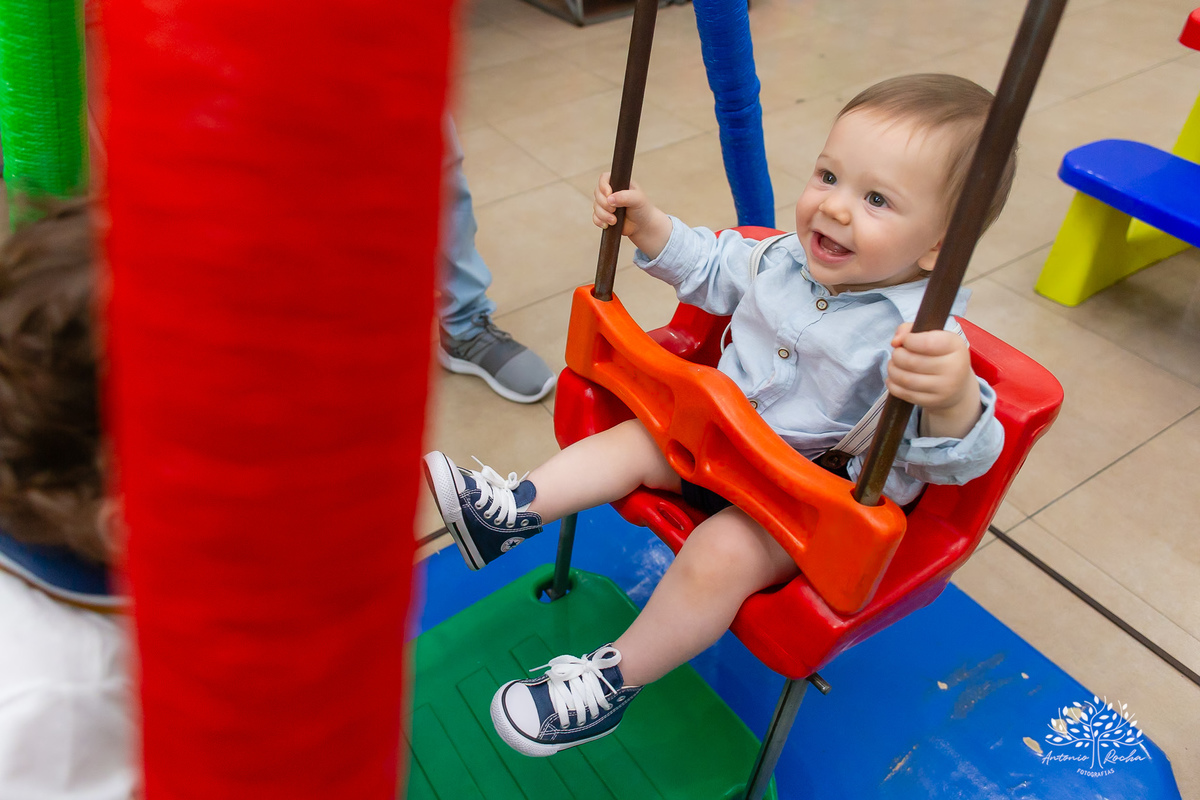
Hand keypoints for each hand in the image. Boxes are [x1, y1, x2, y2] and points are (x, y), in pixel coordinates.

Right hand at [592, 172, 671, 256]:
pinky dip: (599, 221)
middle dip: (604, 204)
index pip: (604, 178)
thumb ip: (625, 196)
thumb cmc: (643, 209)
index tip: (609, 195)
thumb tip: (609, 199)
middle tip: (614, 210)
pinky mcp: (604, 216)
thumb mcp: (637, 199)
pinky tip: (607, 225)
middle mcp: (611, 192)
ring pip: (595, 206)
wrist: (643, 226)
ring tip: (614, 221)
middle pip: (597, 193)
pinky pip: (595, 217)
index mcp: (619, 183)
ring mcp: (606, 204)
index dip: (603, 186)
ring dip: (603, 215)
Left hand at [886, 323, 980, 437]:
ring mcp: (944, 388)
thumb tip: (896, 341)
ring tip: (894, 365)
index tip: (905, 341)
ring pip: (905, 379)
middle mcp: (954, 368)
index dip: (908, 340)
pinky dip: (892, 384)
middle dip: (897, 355)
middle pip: (912, 361)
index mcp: (955, 346)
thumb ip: (911, 330)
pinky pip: (904, 393)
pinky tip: (894, 378)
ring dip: (892, 369)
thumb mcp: (933, 336)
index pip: (926, 343)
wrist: (957, 385)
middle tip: (897, 353)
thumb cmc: (940, 355)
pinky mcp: (933, 401)